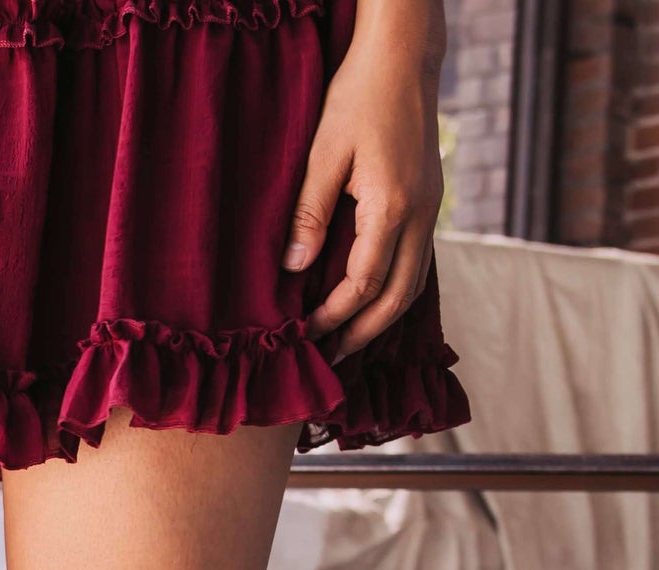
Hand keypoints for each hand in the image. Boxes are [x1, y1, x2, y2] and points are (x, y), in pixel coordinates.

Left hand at [282, 0, 446, 362]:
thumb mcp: (322, 152)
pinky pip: (417, 262)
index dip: (334, 314)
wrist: (403, 58)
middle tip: (331, 356)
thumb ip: (308, 213)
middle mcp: (421, 214)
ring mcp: (432, 209)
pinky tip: (371, 303)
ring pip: (414, 284)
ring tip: (349, 340)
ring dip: (382, 318)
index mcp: (393, 206)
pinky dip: (395, 291)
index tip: (306, 331)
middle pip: (397, 297)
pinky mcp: (430, 202)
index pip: (364, 283)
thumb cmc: (358, 97)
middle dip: (363, 332)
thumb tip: (293, 268)